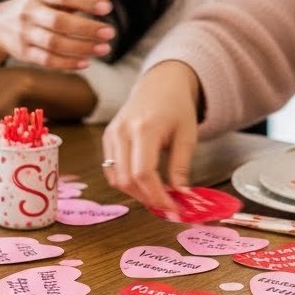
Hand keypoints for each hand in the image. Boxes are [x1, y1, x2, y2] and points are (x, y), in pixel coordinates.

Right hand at [0, 0, 114, 70]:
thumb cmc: (36, 8)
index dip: (86, 2)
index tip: (107, 8)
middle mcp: (30, 12)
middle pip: (60, 22)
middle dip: (87, 28)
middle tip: (110, 33)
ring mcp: (25, 33)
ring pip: (54, 43)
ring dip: (82, 47)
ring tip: (104, 49)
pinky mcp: (24, 53)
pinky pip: (47, 60)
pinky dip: (68, 63)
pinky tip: (86, 62)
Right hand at [101, 62, 201, 213]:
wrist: (160, 85)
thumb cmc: (176, 107)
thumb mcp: (187, 135)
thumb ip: (181, 166)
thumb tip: (181, 195)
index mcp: (144, 128)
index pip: (143, 173)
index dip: (157, 196)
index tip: (173, 208)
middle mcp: (122, 131)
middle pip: (127, 179)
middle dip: (147, 198)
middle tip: (167, 205)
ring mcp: (111, 134)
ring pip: (116, 178)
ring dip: (136, 193)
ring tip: (157, 195)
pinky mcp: (107, 138)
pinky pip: (111, 170)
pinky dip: (126, 182)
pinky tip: (144, 183)